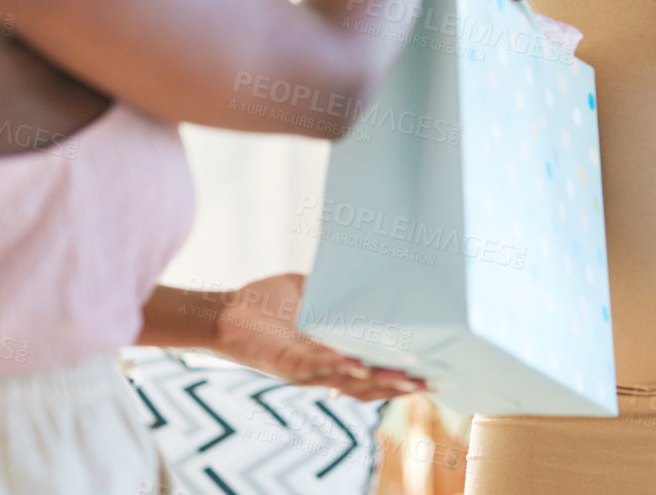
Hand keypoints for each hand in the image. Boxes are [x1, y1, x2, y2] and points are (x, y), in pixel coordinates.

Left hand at [212, 274, 428, 400]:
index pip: (370, 374)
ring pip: (347, 382)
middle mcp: (320, 371)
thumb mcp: (308, 292)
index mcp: (329, 358)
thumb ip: (333, 289)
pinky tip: (357, 364)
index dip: (399, 377)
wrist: (223, 313)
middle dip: (399, 385)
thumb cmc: (263, 304)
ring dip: (377, 380)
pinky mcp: (284, 363)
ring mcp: (303, 370)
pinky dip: (336, 366)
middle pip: (367, 386)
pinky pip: (314, 367)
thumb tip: (362, 270)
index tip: (432, 375)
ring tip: (406, 378)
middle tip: (432, 381)